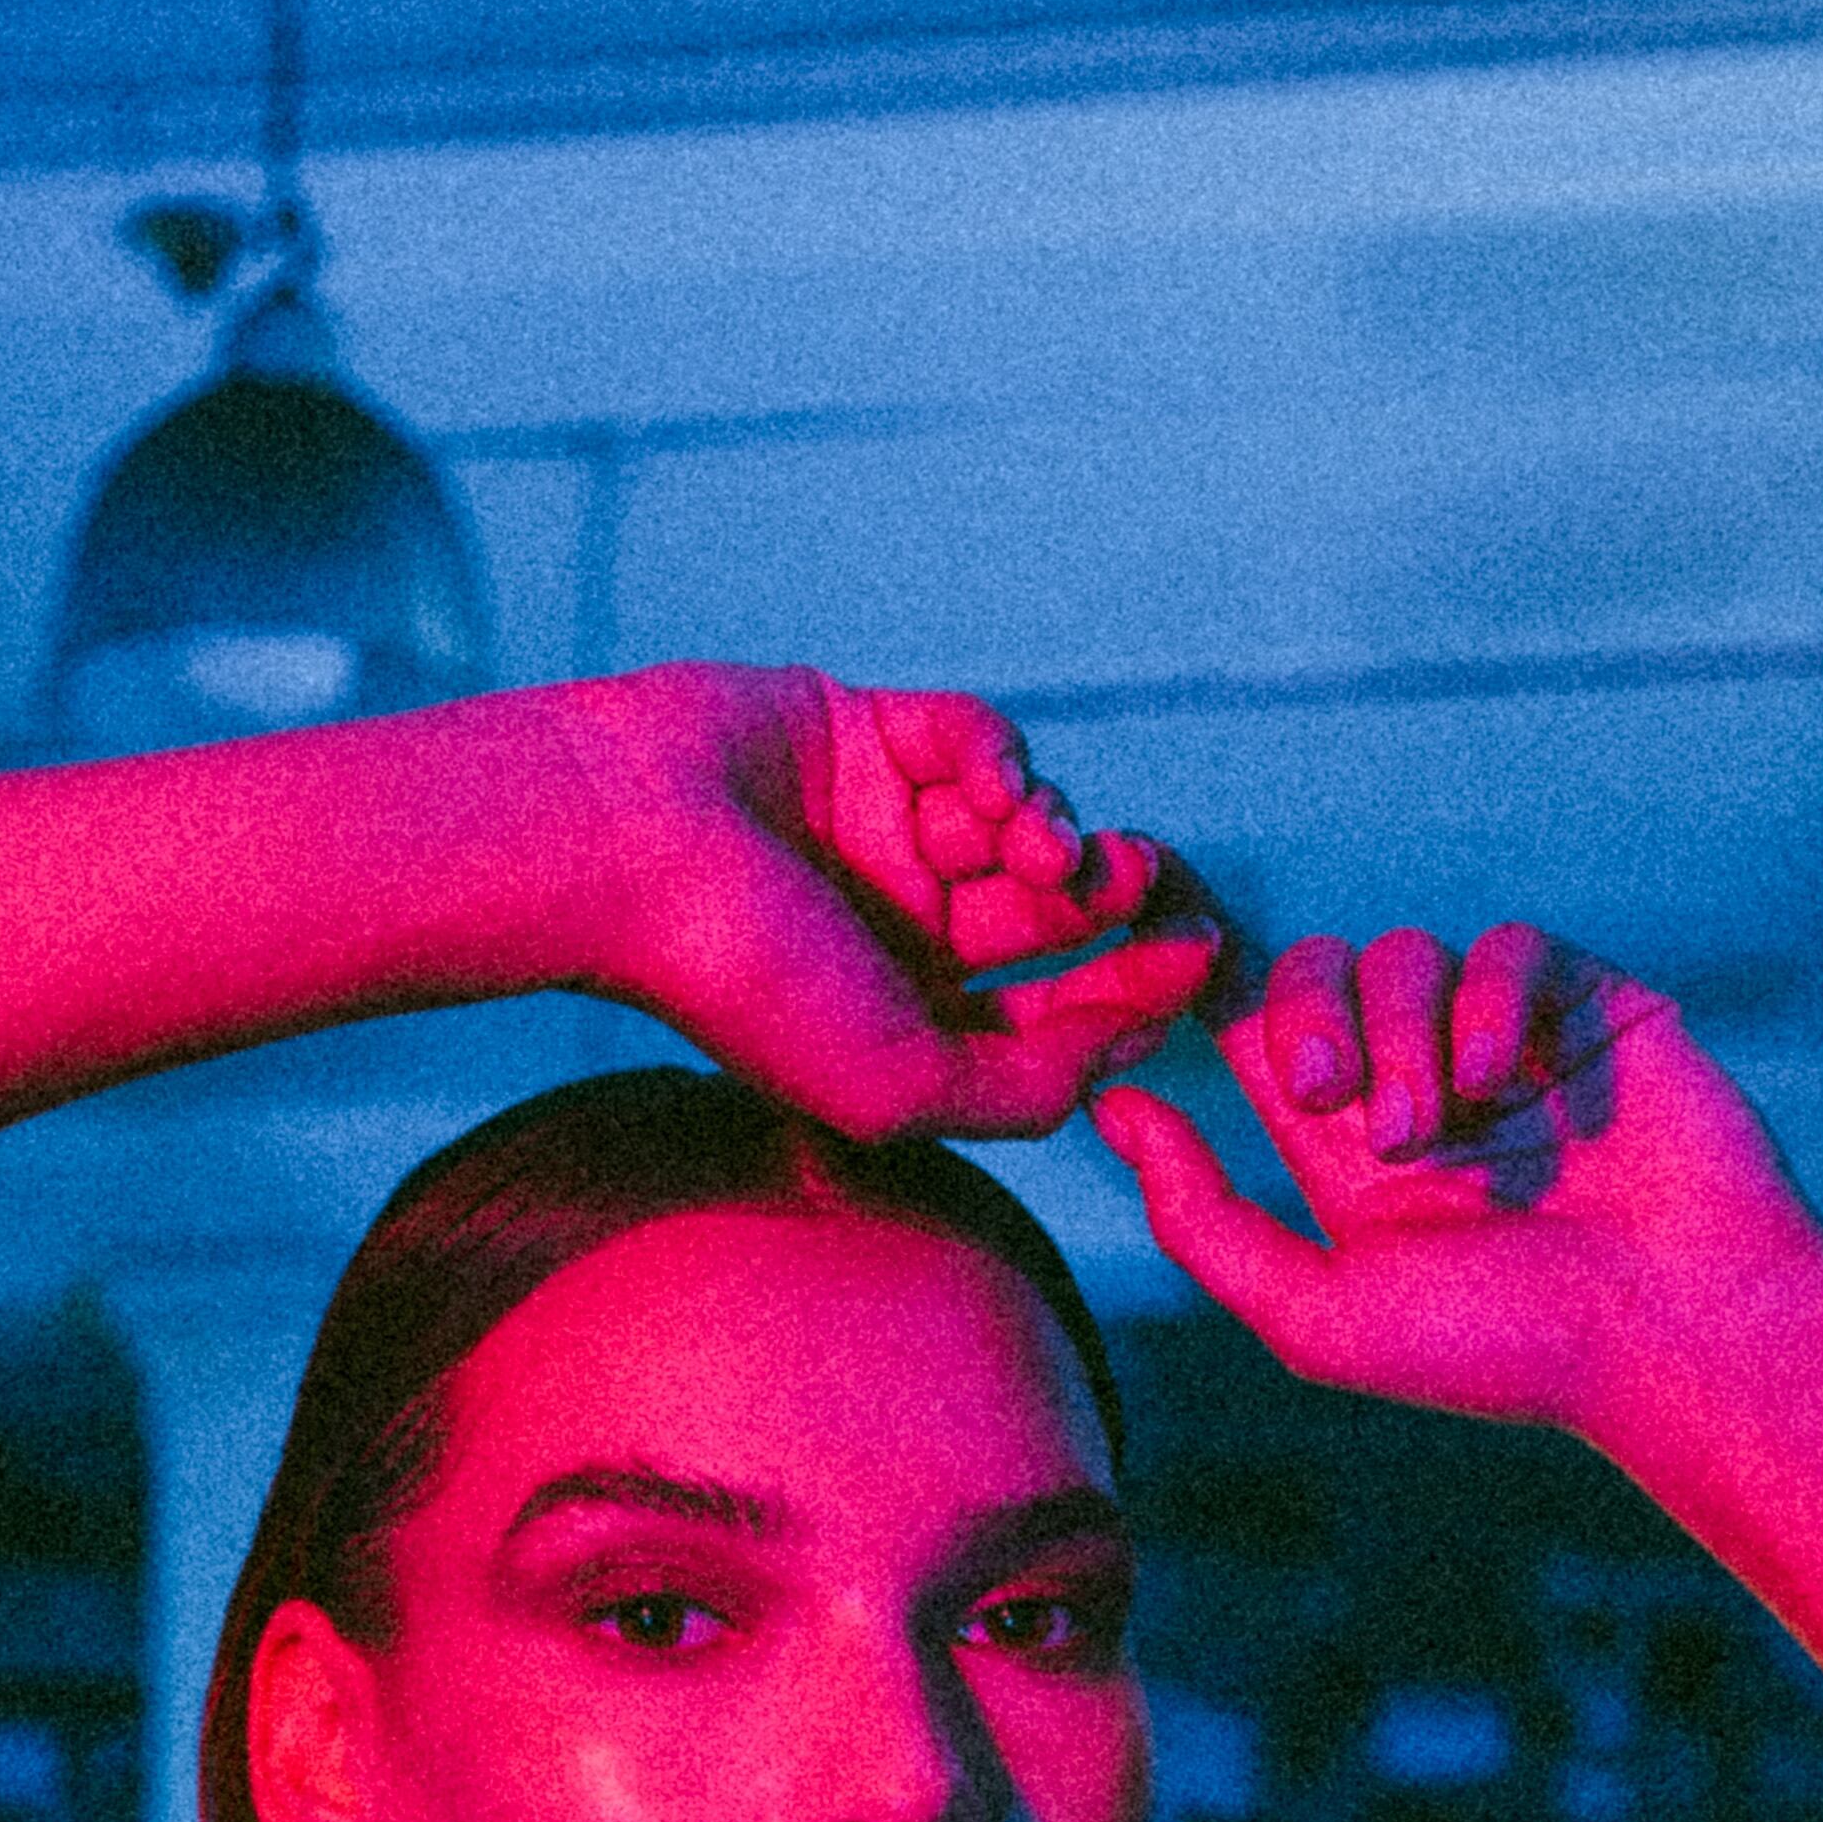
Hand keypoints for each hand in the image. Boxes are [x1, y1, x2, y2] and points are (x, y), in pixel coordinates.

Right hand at [581, 665, 1220, 1140]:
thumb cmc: (745, 980)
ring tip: (1035, 843)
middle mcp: (897, 925)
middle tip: (1138, 879)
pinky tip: (989, 783)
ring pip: (1019, 819)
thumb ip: (1022, 1088)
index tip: (1197, 958)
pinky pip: (969, 735)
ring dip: (1049, 827)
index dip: (1132, 986)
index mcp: (905, 1017)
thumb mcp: (899, 1084)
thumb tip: (1118, 1059)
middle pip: (1050, 912)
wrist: (625, 846)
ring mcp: (880, 825)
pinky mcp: (862, 732)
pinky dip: (998, 754)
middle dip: (1108, 897)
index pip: (1049, 1009)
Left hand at [1088, 922, 1822, 1449]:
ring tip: (1440, 1129)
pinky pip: (1509, 947)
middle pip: (1311, 973)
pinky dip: (1492, 1001)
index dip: (1203, 982)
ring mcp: (1507, 1042)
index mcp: (1343, 1155)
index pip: (1254, 1031)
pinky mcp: (1590, 1008)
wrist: (1676, 1337)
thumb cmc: (1504, 1352)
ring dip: (1401, 1033)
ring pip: (1404, 955)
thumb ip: (1202, 1221)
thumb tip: (1111, 1111)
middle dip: (1306, 1019)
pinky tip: (1508, 1080)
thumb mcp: (1318, 1316)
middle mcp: (1419, 1085)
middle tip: (1332, 1099)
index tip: (1159, 947)